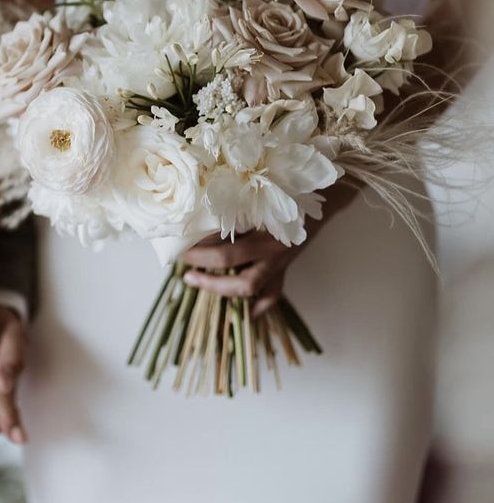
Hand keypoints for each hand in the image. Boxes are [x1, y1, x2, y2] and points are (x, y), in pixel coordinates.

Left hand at [181, 182, 356, 315]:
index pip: (223, 241)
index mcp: (261, 225)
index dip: (198, 245)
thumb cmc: (288, 189)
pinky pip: (272, 294)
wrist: (324, 197)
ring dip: (219, 288)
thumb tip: (202, 210)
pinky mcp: (284, 268)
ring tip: (195, 282)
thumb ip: (236, 202)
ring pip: (248, 286)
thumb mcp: (260, 193)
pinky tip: (242, 313)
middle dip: (202, 268)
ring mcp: (279, 261)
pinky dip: (256, 307)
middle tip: (183, 266)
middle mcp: (269, 247)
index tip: (179, 243)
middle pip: (229, 264)